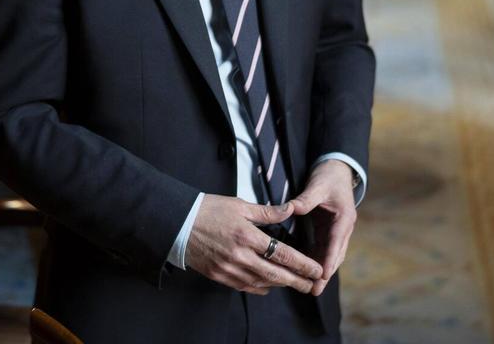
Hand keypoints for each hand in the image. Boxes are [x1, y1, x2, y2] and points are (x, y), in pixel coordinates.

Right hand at [185, 194, 323, 294]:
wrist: (177, 223)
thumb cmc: (208, 209)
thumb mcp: (239, 205)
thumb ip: (267, 212)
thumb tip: (290, 210)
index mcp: (246, 235)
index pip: (282, 253)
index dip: (302, 263)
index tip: (316, 269)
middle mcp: (239, 255)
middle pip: (275, 273)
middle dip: (297, 281)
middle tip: (313, 285)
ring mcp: (228, 268)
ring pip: (261, 282)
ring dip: (280, 284)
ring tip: (295, 283)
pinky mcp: (219, 276)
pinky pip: (245, 286)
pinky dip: (260, 287)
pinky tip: (269, 285)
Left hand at [289, 159, 356, 295]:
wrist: (337, 168)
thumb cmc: (329, 175)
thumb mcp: (318, 185)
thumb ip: (306, 198)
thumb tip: (292, 209)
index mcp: (344, 218)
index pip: (335, 242)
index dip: (329, 259)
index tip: (322, 275)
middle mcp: (343, 228)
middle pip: (335, 255)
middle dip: (325, 273)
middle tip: (315, 290)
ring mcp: (337, 230)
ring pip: (330, 254)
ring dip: (322, 270)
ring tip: (312, 287)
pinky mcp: (329, 229)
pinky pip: (323, 248)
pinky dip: (317, 259)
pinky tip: (306, 270)